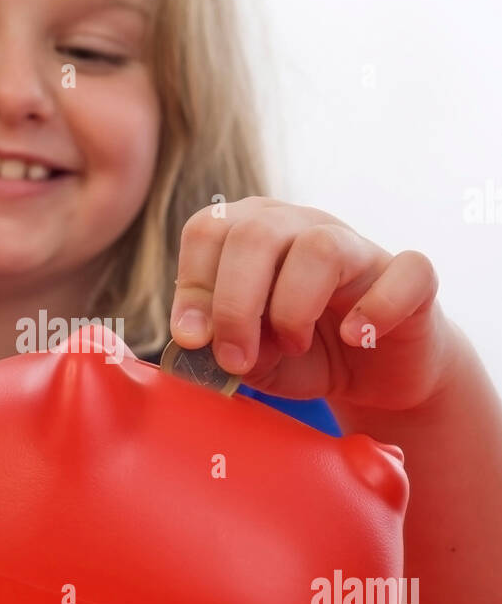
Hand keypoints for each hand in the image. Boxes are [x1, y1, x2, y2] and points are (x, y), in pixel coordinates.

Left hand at [169, 196, 457, 411]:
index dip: (193, 285)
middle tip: (236, 360)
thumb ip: (220, 346)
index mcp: (252, 234)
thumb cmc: (303, 354)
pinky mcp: (411, 277)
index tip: (193, 341)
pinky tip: (354, 338)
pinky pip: (405, 272)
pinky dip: (376, 311)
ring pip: (320, 248)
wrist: (374, 376)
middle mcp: (302, 227)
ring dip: (294, 309)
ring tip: (294, 346)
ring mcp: (359, 247)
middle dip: (234, 305)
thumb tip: (198, 337)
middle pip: (256, 234)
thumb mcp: (250, 358)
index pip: (209, 229)